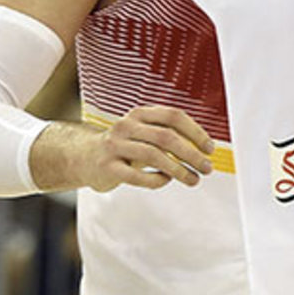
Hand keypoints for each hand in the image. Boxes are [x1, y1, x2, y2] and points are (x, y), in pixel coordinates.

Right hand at [79, 105, 214, 191]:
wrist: (83, 157)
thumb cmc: (124, 146)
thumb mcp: (145, 132)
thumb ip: (169, 134)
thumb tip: (204, 148)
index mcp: (140, 113)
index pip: (174, 116)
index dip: (196, 132)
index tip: (210, 148)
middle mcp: (126, 126)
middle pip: (167, 137)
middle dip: (191, 154)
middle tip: (207, 168)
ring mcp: (114, 146)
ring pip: (153, 156)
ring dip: (179, 170)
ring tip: (193, 179)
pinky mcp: (106, 167)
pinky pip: (136, 176)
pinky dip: (156, 180)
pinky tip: (166, 180)